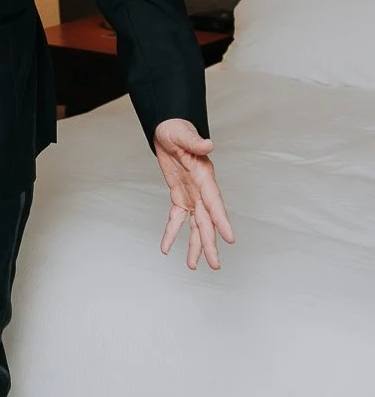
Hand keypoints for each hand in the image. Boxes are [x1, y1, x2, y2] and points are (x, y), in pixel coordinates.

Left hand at [154, 118, 234, 269]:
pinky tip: (165, 247)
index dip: (222, 220)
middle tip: (215, 265)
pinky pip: (177, 218)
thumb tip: (208, 143)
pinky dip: (171, 232)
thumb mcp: (184, 134)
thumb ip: (195, 142)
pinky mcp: (180, 196)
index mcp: (205, 177)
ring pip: (195, 225)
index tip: (230, 239)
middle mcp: (202, 190)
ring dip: (194, 245)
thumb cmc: (178, 130)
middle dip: (210, 243)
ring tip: (192, 266)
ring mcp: (192, 195)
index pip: (215, 202)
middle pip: (207, 221)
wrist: (168, 131)